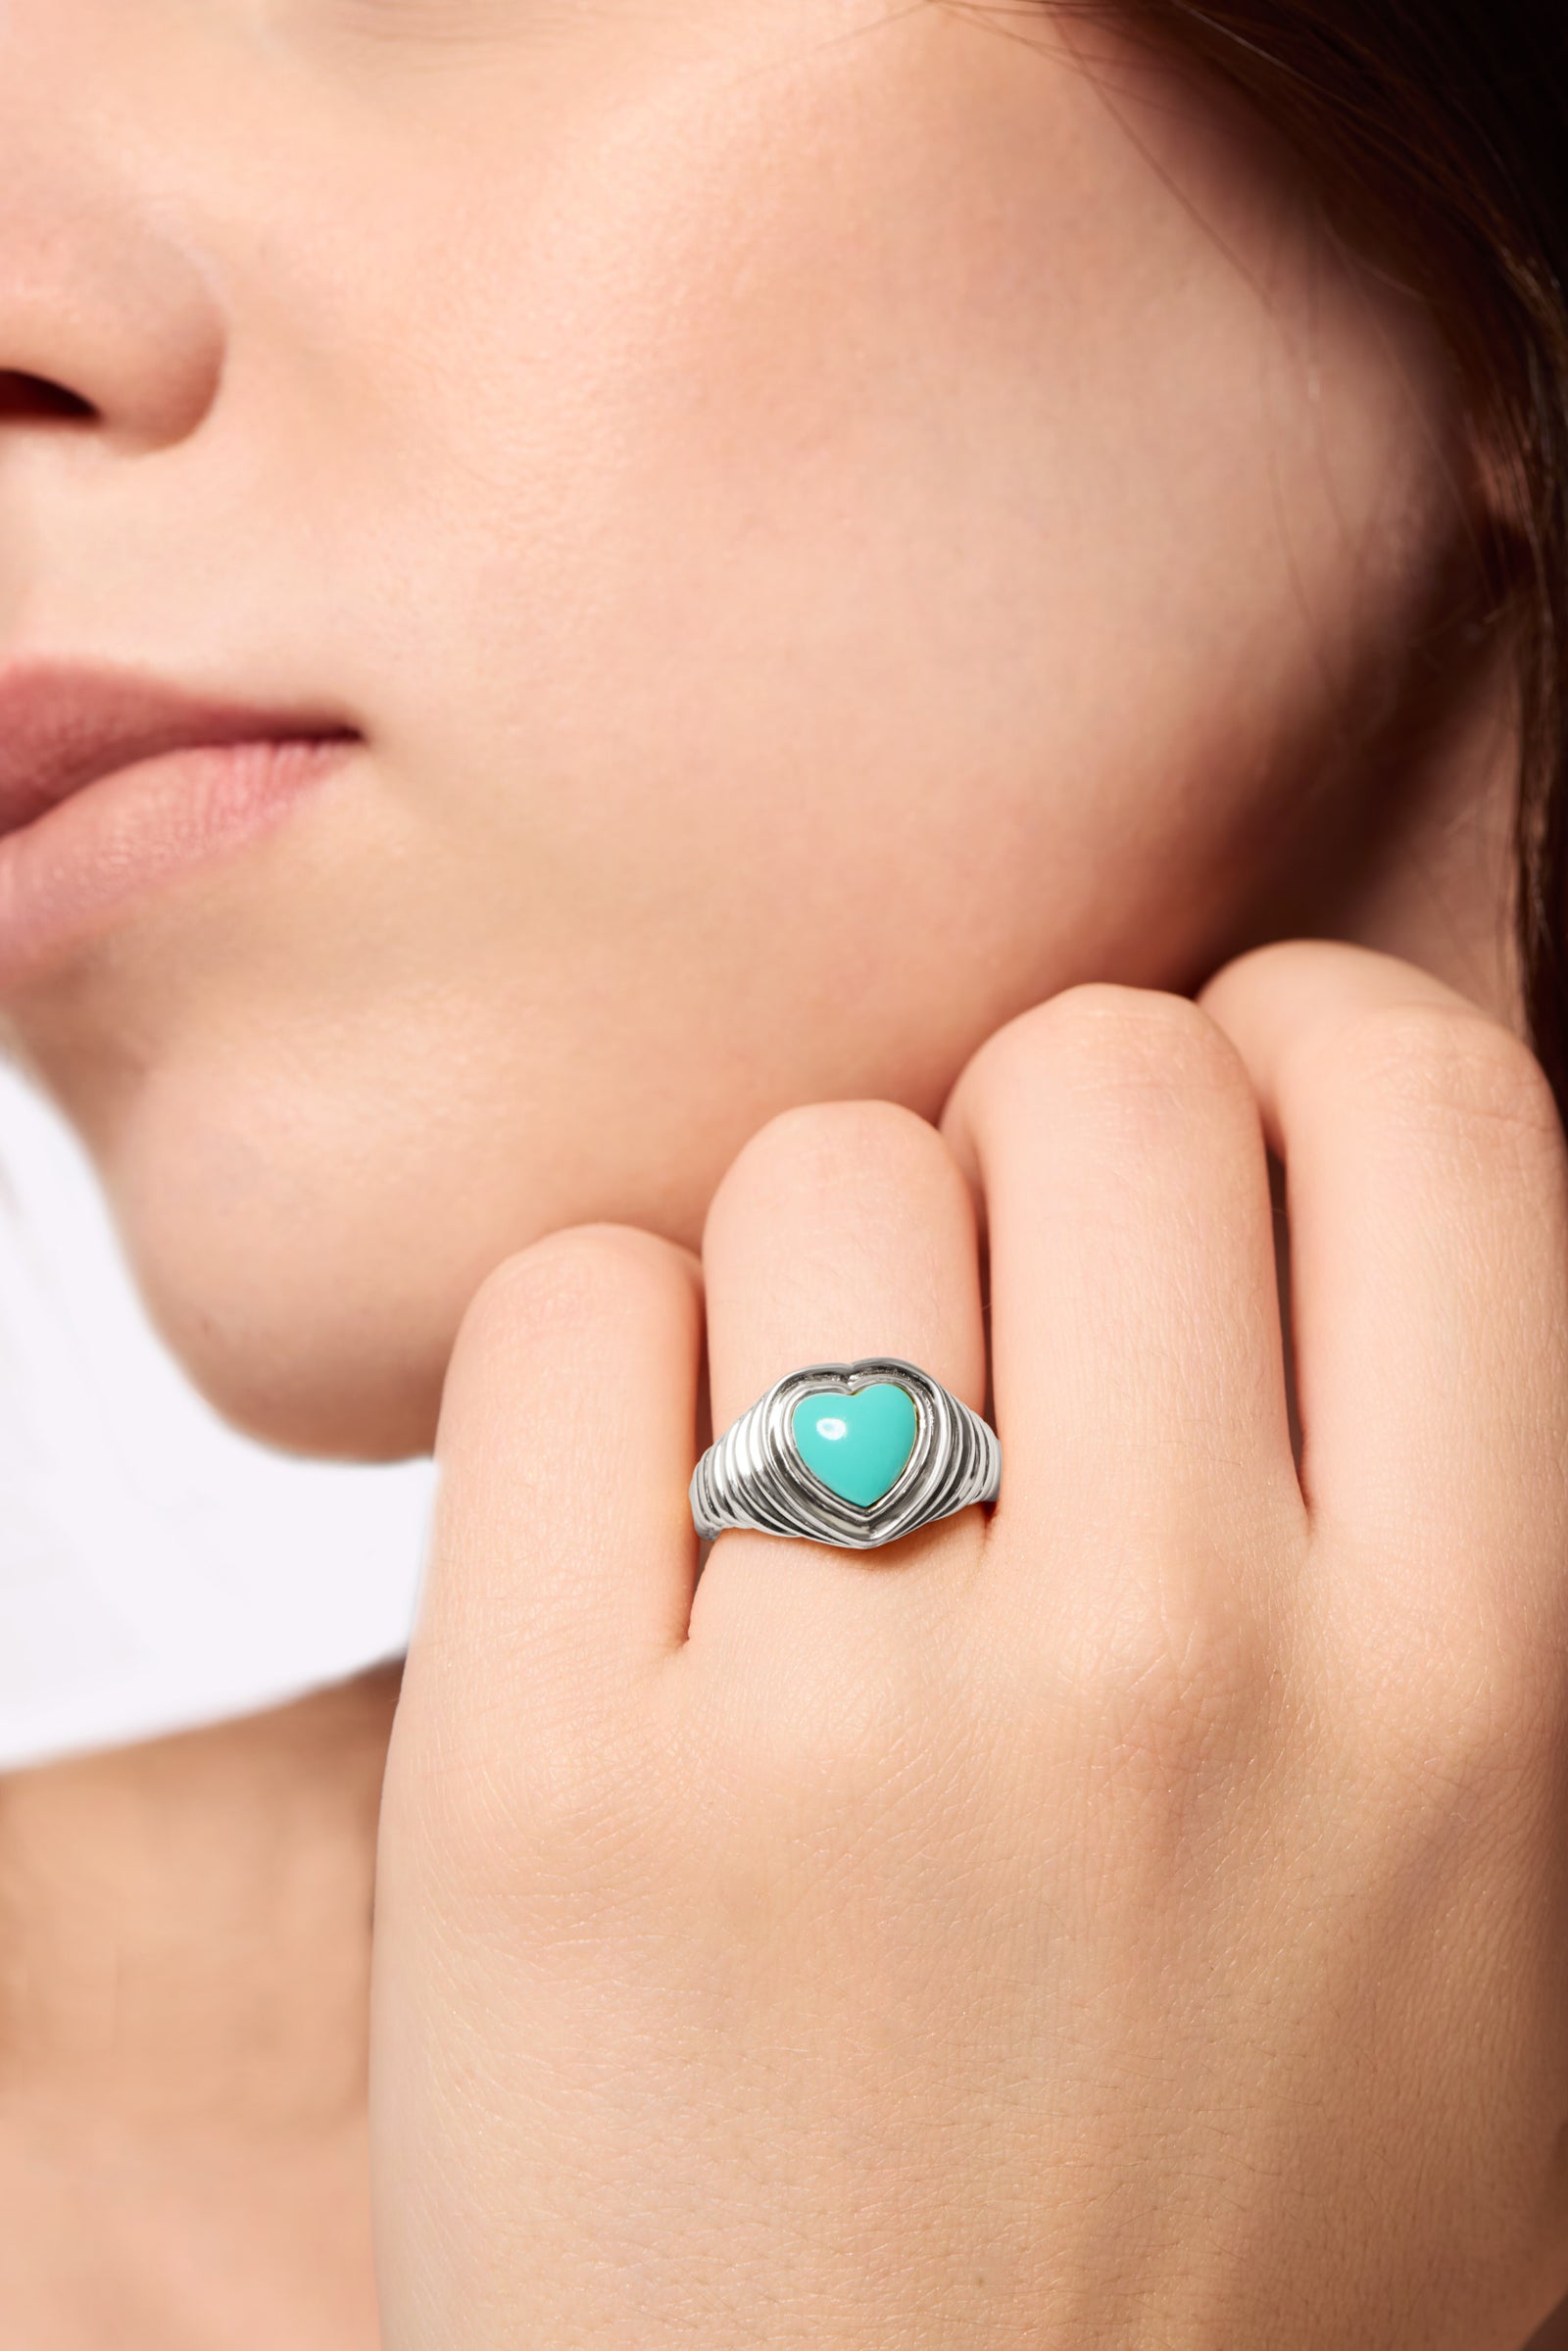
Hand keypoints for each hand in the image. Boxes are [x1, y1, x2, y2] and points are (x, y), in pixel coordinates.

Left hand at [369, 942, 1567, 2348]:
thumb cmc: (1194, 2260)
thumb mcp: (1468, 1918)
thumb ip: (1426, 1550)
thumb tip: (1310, 1209)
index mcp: (1469, 1705)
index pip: (1434, 1115)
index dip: (1309, 1048)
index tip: (1229, 1115)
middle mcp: (1181, 1679)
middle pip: (1099, 1079)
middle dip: (1033, 1146)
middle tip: (994, 1316)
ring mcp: (849, 1734)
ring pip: (820, 1167)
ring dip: (807, 1268)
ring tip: (811, 1483)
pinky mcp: (537, 1787)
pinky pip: (565, 1314)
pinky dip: (594, 1371)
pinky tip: (640, 1554)